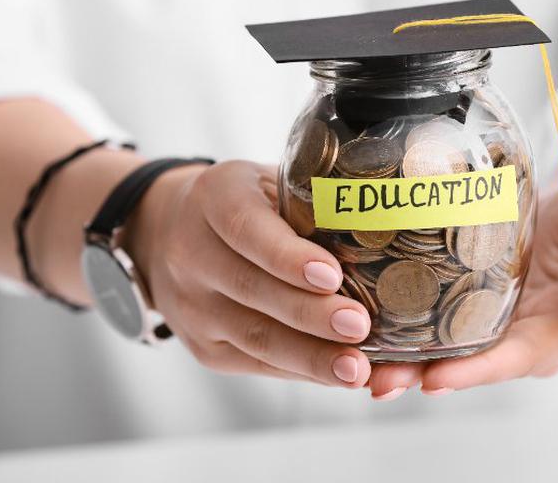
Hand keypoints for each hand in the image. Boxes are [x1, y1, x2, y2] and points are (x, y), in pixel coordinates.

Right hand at [124, 160, 371, 387]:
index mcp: (214, 198)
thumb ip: (312, 204)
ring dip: (310, 356)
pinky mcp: (203, 346)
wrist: (169, 232)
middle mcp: (192, 253)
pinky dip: (302, 370)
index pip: (247, 229)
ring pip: (254, 336)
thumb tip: (388, 234)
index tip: (332, 275)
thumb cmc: (248, 204)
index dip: (287, 256)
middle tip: (359, 326)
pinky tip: (337, 374)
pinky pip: (256, 363)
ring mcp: (191, 306)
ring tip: (355, 367)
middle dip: (310, 314)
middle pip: (252, 289)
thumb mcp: (270, 184)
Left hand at [367, 175, 557, 398]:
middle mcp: (531, 335)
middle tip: (375, 381)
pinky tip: (368, 324)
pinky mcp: (481, 300)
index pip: (520, 356)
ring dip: (407, 360)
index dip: (477, 371)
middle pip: (474, 363)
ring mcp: (504, 321)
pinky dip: (408, 327)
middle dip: (425, 375)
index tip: (434, 380)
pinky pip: (444, 319)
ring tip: (356, 363)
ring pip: (451, 347)